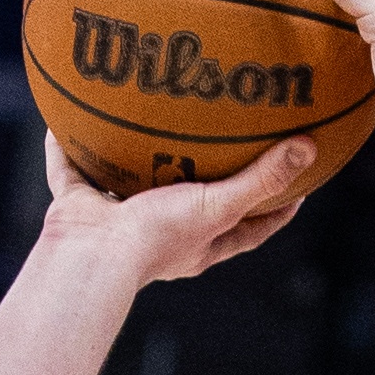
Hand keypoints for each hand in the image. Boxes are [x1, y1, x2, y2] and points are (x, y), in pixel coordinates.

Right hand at [36, 131, 308, 285]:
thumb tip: (310, 148)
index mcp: (199, 243)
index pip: (249, 229)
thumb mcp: (218, 206)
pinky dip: (66, 150)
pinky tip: (65, 120)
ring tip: (151, 122)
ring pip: (132, 185)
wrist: (92, 255)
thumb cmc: (158, 239)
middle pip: (194, 205)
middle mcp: (162, 234)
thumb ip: (261, 179)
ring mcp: (119, 221)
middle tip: (229, 145)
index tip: (300, 190)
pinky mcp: (80, 208)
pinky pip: (73, 171)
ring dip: (139, 160)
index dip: (276, 212)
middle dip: (209, 180)